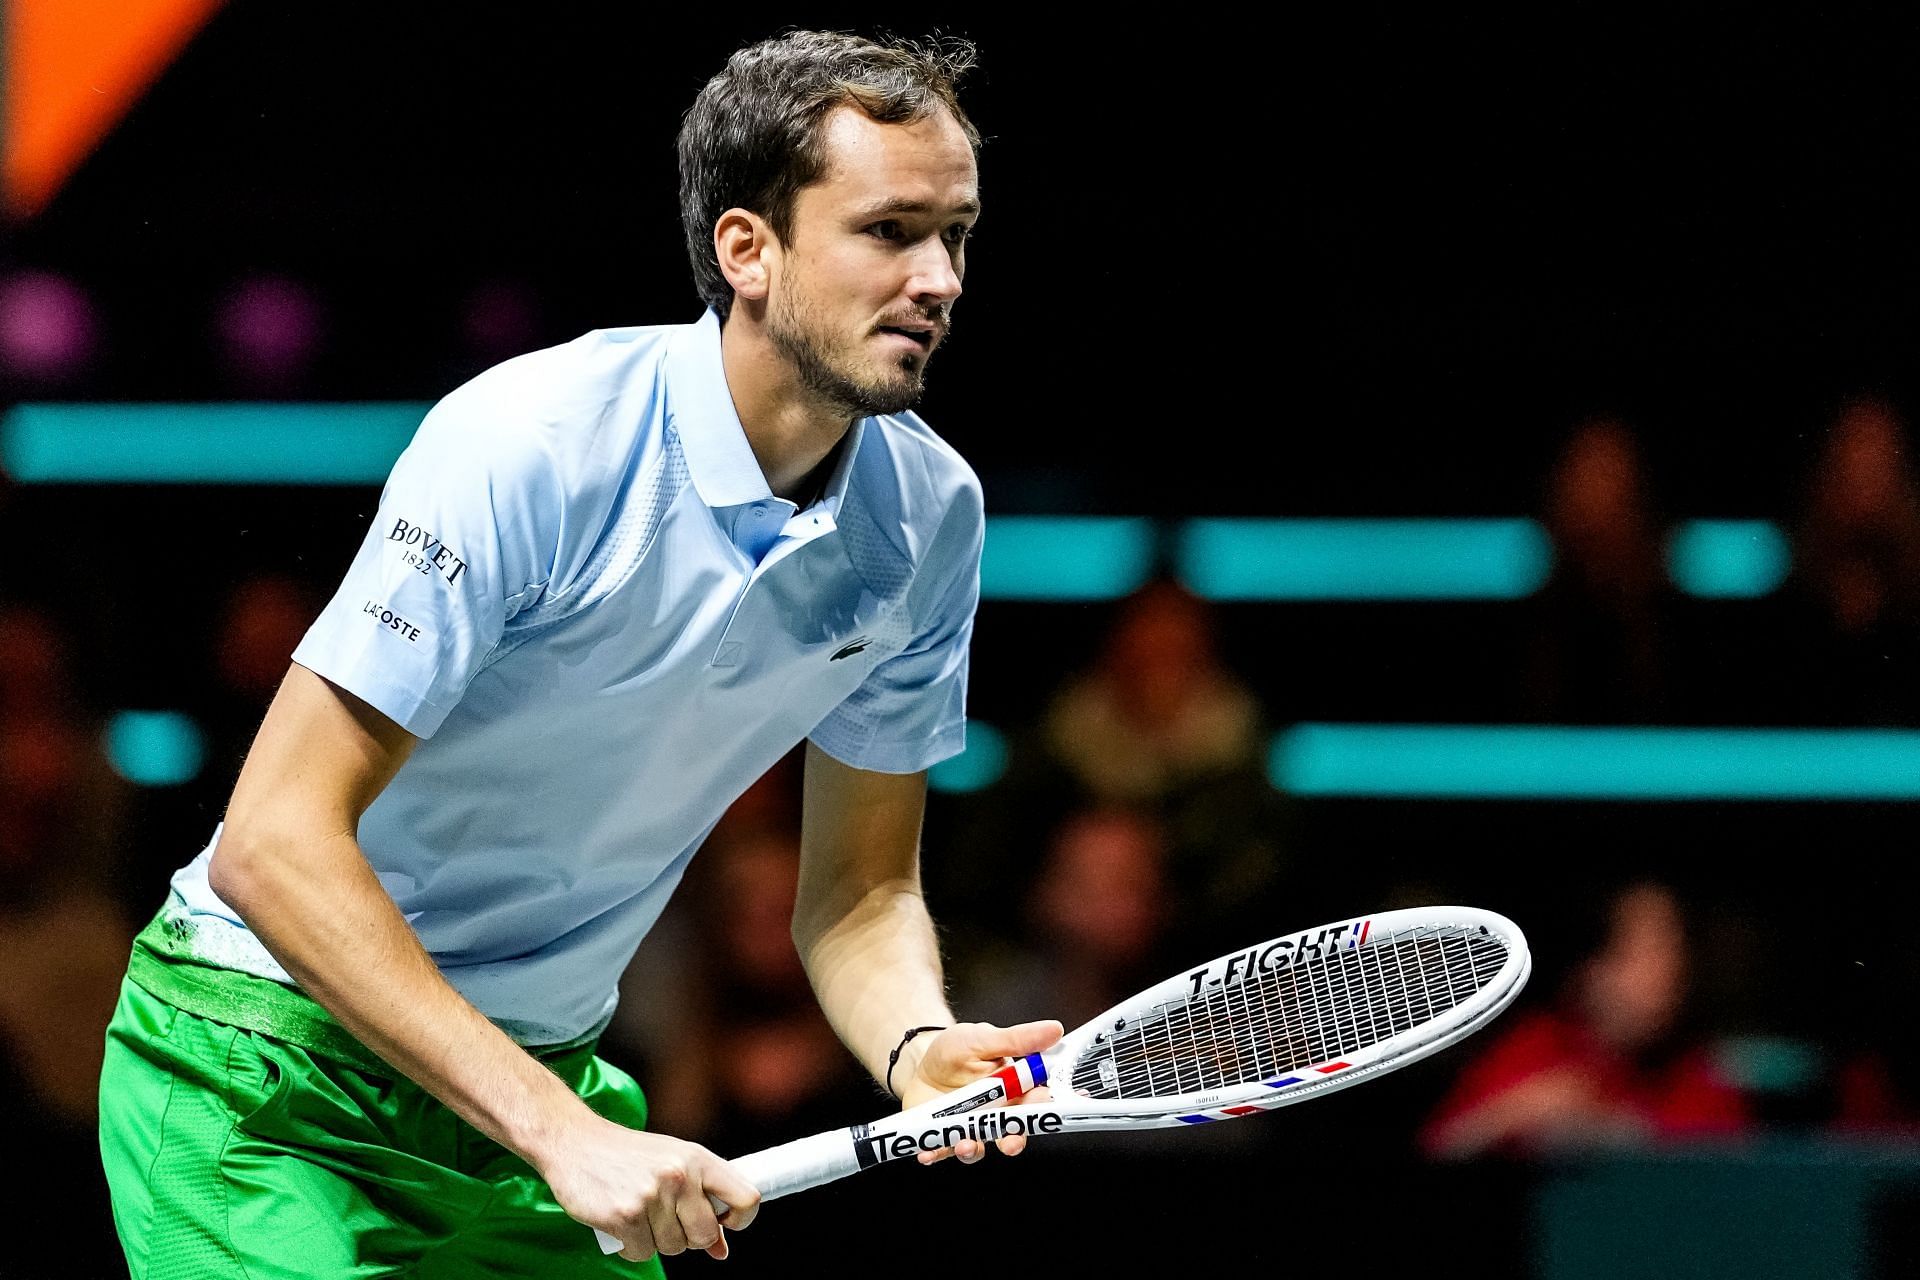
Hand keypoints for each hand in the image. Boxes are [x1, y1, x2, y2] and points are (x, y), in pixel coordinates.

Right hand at [538, 1113, 759, 1262]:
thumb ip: (700, 1200)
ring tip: (640, 1213)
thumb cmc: (629, 1155)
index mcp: (697, 1158)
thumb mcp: (672, 1163)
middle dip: (689, 1238)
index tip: (725, 1224)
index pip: (746, 1197)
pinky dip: (632, 1245)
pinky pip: (642, 1253)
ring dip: (656, 1240)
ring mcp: (651, 1197)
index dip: (741, 1220)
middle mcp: (679, 1176)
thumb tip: (721, 1249)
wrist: (576, 1141)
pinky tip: (622, 1222)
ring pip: (673, 1247)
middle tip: (668, 1221)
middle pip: (706, 1235)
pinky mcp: (624, 1216)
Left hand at [900, 1019, 1063, 1164]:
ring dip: (974, 1149)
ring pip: (980, 1147)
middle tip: (1010, 1142)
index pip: (1037, 1099)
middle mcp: (997, 1113)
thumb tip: (1054, 1029)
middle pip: (1013, 1132)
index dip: (1043, 1104)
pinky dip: (936, 1154)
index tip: (1041, 1104)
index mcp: (1013, 1088)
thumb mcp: (982, 1039)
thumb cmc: (955, 1051)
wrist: (919, 1061)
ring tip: (964, 1143)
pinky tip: (927, 1153)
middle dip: (1014, 1140)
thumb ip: (1017, 1040)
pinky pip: (943, 1151)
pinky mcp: (946, 1139)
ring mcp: (971, 1128)